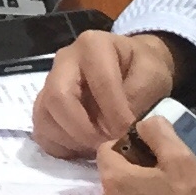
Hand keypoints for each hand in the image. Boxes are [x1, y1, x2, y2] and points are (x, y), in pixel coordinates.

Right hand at [31, 30, 177, 158]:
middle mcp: (64, 61)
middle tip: (106, 145)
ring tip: (97, 147)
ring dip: (71, 140)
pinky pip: (42, 132)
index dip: (115, 114)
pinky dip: (61, 147)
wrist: (131, 64)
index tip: (128, 135)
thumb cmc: (142, 67)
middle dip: (83, 130)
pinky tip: (83, 148)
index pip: (99, 83)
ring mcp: (49, 83)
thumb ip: (138, 96)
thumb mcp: (153, 74)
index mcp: (93, 46)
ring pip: (44, 117)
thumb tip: (119, 127)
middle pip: (58, 98)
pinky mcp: (45, 105)